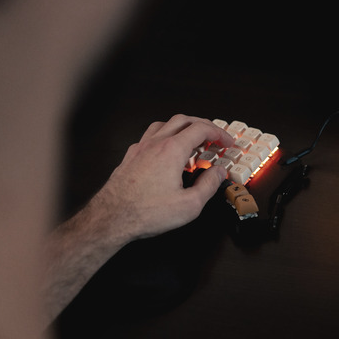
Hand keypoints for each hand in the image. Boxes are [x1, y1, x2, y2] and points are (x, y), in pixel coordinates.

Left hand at [84, 114, 234, 244]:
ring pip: (165, 124)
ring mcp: (140, 148)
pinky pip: (150, 136)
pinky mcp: (130, 157)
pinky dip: (165, 136)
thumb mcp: (190, 205)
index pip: (202, 129)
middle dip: (204, 126)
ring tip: (192, 140)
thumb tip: (219, 173)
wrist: (111, 218)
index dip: (219, 133)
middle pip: (184, 120)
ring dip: (183, 127)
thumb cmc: (145, 212)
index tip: (227, 142)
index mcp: (172, 150)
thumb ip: (209, 185)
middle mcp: (155, 144)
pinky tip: (167, 151)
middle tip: (214, 138)